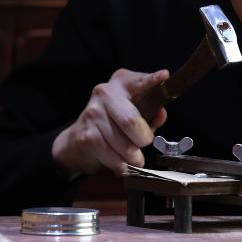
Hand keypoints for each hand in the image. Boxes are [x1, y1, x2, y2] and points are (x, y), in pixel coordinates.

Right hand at [52, 69, 168, 175]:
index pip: (139, 81)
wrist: (76, 139)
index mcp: (122, 83)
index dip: (152, 80)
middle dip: (144, 139)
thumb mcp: (136, 111)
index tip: (164, 75)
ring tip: (134, 157)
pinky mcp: (87, 136)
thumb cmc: (114, 123)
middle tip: (144, 142)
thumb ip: (152, 112)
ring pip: (126, 145)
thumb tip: (160, 115)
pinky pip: (115, 158)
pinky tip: (122, 163)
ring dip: (135, 157)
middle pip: (132, 121)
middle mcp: (105, 94)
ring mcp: (93, 114)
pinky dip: (123, 166)